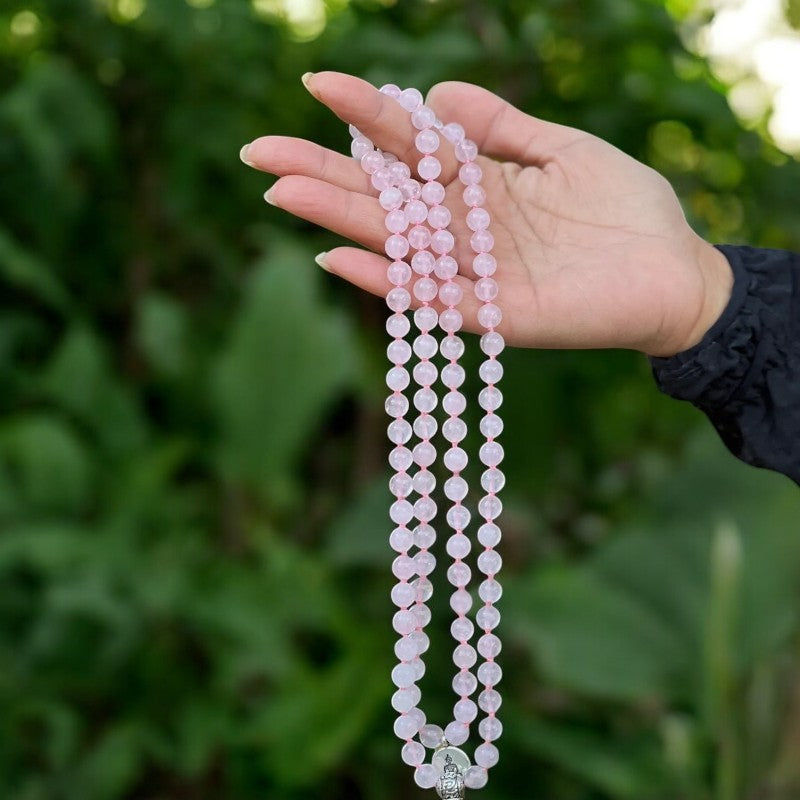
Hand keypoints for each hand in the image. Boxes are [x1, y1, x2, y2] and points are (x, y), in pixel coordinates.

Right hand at [241, 72, 732, 356]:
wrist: (676, 273)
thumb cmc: (626, 211)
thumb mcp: (564, 150)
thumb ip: (503, 128)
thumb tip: (436, 96)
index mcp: (480, 186)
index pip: (410, 150)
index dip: (365, 117)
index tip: (318, 83)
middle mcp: (466, 230)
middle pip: (385, 199)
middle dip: (324, 173)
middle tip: (259, 153)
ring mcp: (477, 274)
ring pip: (398, 245)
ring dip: (341, 221)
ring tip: (284, 193)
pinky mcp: (497, 315)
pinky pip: (434, 298)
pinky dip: (389, 281)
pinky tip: (341, 258)